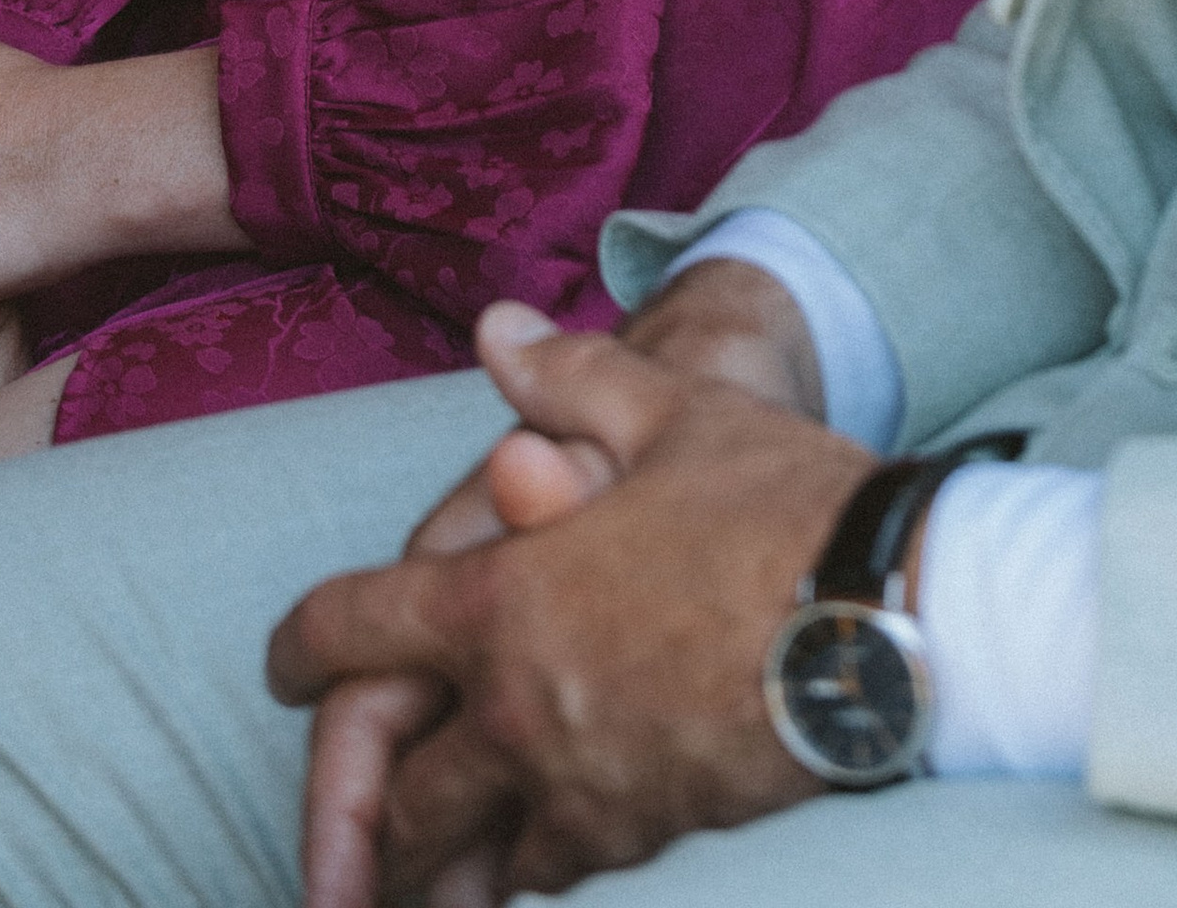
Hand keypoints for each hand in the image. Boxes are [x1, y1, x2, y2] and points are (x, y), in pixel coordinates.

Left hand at [272, 300, 868, 906]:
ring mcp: (583, 786)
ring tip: (416, 890)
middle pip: (398, 792)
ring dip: (441, 868)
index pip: (353, 635)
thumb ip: (565, 377)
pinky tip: (536, 871)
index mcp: (500, 599)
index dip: (299, 649)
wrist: (893, 615)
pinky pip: (563, 875)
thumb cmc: (776, 502)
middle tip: (330, 848)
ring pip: (474, 857)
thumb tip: (493, 326)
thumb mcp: (665, 413)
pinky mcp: (651, 835)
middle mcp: (520, 709)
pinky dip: (535, 874)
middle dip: (355, 819)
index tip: (284, 668)